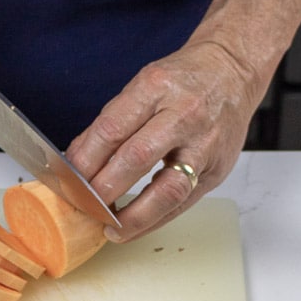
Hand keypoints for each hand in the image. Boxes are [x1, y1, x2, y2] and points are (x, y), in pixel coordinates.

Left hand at [65, 40, 260, 241]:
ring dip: (134, 216)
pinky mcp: (218, 169)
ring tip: (110, 229)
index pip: (111, 130)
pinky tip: (135, 227)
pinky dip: (155, 219)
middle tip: (83, 207)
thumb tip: (74, 162)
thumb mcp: (141, 87)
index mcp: (156, 88)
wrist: (233, 70)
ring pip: (167, 189)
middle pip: (137, 159)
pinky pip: (184, 203)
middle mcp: (184, 114)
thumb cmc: (182, 80)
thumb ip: (110, 124)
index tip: (66, 183)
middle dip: (104, 190)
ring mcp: (205, 144)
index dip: (84, 162)